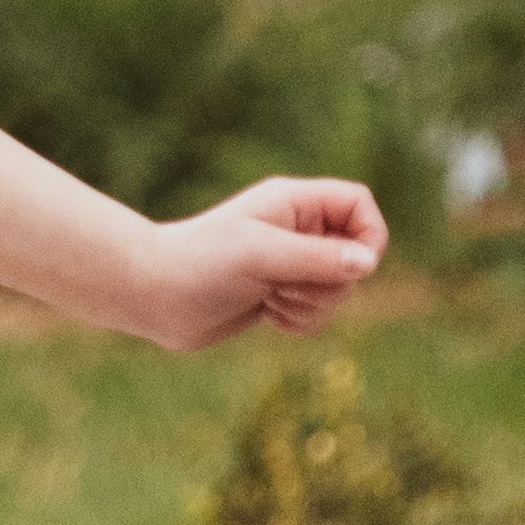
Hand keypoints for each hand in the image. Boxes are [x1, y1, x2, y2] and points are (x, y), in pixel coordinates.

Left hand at [132, 175, 387, 349]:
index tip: (357, 266)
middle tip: (284, 284)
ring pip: (337, 290)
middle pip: (354, 256)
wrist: (154, 296)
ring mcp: (288, 263)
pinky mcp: (278, 294)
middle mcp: (296, 230)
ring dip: (310, 305)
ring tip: (268, 298)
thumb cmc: (201, 262)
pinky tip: (264, 314)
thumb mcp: (262, 254)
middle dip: (329, 283)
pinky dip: (297, 321)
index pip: (358, 204)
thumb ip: (317, 257)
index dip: (369, 234)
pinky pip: (316, 313)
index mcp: (294, 203)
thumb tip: (369, 262)